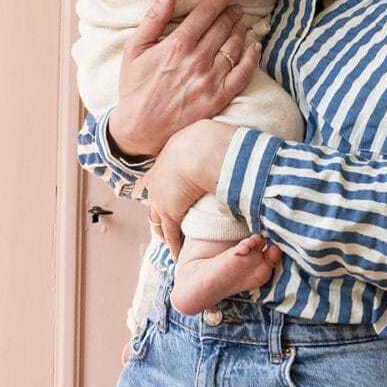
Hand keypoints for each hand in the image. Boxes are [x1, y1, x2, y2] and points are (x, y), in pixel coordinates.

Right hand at [107, 0, 258, 158]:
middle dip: (232, 12)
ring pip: (234, 46)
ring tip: (241, 22)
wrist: (140, 127)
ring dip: (240, 30)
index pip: (207, 12)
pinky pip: (242, 75)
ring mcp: (210, 80)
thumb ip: (153, 19)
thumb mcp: (134, 49)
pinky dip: (252, 59)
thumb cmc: (135, 87)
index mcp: (177, 45)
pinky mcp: (218, 98)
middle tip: (236, 5)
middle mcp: (197, 60)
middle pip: (223, 26)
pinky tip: (255, 47)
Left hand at [147, 120, 236, 254]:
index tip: (173, 194)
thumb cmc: (212, 139)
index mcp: (169, 154)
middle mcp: (159, 176)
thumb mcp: (209, 133)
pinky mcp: (169, 212)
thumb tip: (232, 140)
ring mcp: (161, 195)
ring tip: (172, 241)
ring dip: (165, 231)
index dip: (166, 187)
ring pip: (158, 219)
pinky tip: (179, 253)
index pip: (162, 175)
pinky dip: (174, 244)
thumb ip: (216, 140)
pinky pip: (170, 232)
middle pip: (154, 198)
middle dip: (159, 211)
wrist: (202, 150)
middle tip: (166, 222)